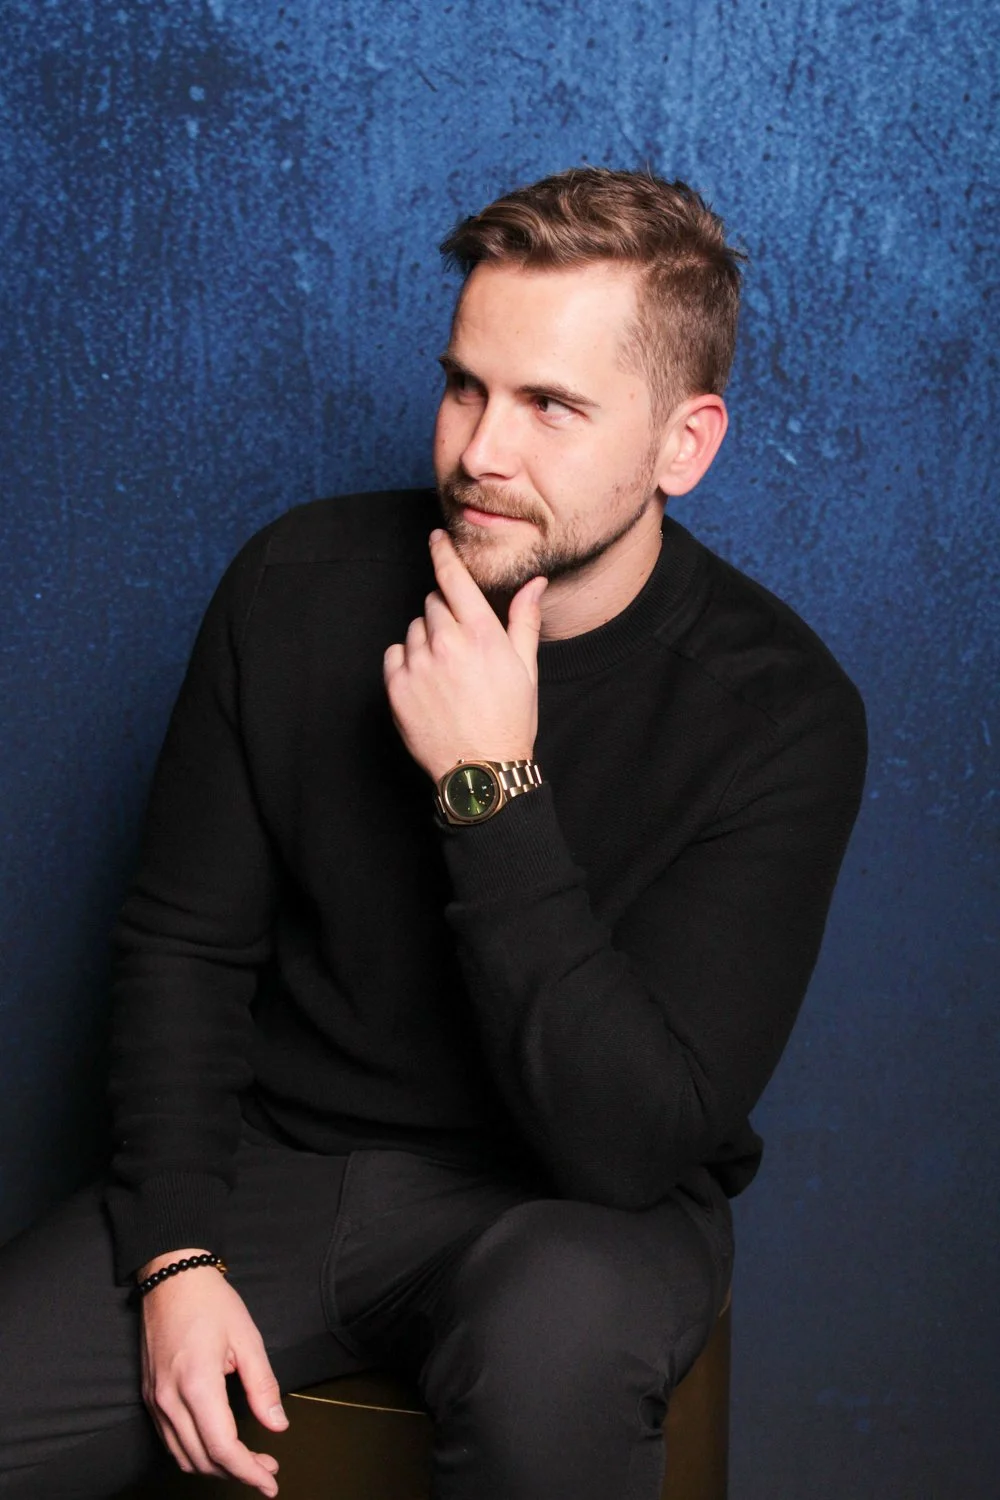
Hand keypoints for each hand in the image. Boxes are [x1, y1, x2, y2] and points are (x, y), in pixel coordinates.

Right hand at [139, 1248, 286, 1495]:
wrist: (171, 1276)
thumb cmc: (211, 1302)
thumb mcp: (247, 1338)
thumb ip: (262, 1386)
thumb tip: (277, 1425)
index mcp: (197, 1385)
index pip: (223, 1448)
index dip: (249, 1471)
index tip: (270, 1482)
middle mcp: (170, 1400)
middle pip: (202, 1460)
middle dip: (237, 1474)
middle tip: (267, 1470)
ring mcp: (156, 1401)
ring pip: (183, 1457)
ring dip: (215, 1468)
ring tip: (246, 1462)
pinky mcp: (150, 1396)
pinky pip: (170, 1441)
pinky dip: (194, 1454)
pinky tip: (216, 1447)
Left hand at [383, 529, 547, 781]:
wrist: (482, 769)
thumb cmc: (509, 719)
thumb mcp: (526, 668)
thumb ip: (524, 620)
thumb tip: (535, 583)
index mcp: (480, 633)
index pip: (453, 578)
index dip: (443, 552)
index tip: (436, 538)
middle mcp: (445, 643)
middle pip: (433, 603)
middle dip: (445, 614)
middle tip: (462, 646)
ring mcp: (418, 665)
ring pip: (414, 629)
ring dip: (427, 640)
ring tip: (448, 673)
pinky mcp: (397, 687)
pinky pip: (395, 655)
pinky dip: (407, 662)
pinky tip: (428, 684)